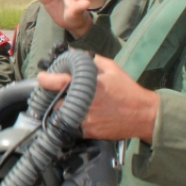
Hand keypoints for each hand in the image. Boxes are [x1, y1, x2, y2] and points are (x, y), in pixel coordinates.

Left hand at [37, 56, 158, 142]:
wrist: (144, 115)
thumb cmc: (127, 89)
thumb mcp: (112, 69)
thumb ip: (92, 60)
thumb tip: (74, 52)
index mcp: (89, 86)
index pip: (59, 82)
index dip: (46, 79)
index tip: (41, 77)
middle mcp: (85, 104)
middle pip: (56, 101)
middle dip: (53, 97)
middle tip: (54, 93)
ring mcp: (86, 120)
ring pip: (62, 116)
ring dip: (61, 110)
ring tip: (65, 104)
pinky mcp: (89, 132)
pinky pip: (71, 127)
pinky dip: (70, 121)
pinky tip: (75, 115)